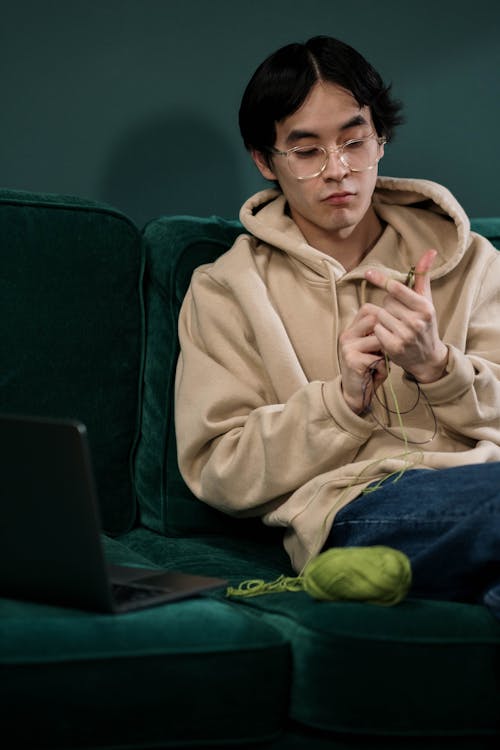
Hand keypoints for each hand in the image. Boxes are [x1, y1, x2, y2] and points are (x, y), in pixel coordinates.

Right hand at [338, 307, 388, 413]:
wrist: (355, 394)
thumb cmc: (369, 370)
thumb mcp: (373, 348)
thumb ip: (379, 334)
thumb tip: (397, 319)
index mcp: (351, 330)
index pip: (368, 309)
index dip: (383, 316)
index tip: (390, 331)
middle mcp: (347, 336)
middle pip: (374, 320)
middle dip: (387, 334)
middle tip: (386, 350)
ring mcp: (348, 348)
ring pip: (379, 340)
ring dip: (386, 353)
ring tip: (381, 362)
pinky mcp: (352, 361)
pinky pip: (378, 358)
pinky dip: (382, 367)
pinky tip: (376, 373)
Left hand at [364, 249, 447, 382]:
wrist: (427, 357)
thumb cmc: (425, 324)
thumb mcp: (427, 300)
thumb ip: (423, 276)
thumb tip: (430, 251)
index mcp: (425, 307)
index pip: (396, 289)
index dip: (381, 280)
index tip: (368, 273)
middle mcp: (416, 321)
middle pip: (386, 302)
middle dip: (389, 306)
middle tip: (400, 316)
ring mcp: (405, 336)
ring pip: (380, 316)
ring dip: (383, 319)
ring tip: (395, 326)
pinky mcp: (394, 347)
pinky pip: (376, 329)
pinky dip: (379, 331)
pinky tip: (389, 336)